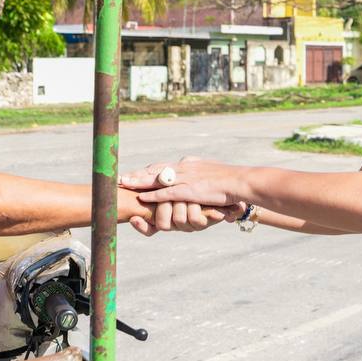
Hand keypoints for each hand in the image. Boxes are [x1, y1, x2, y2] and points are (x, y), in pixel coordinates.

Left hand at [120, 160, 245, 234]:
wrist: (241, 181)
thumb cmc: (229, 180)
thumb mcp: (210, 172)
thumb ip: (198, 173)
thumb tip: (192, 173)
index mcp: (189, 164)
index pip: (163, 166)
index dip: (146, 171)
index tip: (134, 173)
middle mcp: (185, 168)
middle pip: (155, 170)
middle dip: (137, 175)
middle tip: (120, 177)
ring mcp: (187, 179)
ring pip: (157, 179)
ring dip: (139, 182)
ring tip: (124, 184)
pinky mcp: (190, 190)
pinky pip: (168, 193)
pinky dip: (153, 195)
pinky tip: (142, 197)